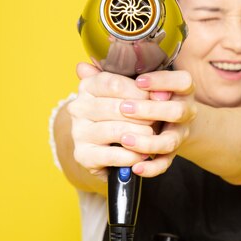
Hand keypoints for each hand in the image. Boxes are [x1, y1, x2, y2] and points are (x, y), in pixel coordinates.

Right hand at [67, 63, 154, 179]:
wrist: (107, 147)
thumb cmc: (124, 115)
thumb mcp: (131, 96)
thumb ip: (144, 90)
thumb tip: (161, 92)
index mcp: (88, 86)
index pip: (115, 85)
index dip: (140, 93)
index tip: (158, 99)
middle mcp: (78, 107)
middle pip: (117, 108)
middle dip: (143, 116)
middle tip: (158, 121)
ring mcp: (78, 132)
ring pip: (116, 131)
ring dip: (140, 135)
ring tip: (152, 136)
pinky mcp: (82, 155)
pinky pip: (112, 155)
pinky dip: (131, 156)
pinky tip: (141, 155)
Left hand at [117, 70, 196, 177]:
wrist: (162, 123)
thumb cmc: (145, 98)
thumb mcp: (136, 83)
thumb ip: (111, 76)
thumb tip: (82, 68)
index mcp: (180, 90)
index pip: (183, 81)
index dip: (161, 81)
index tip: (139, 81)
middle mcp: (184, 112)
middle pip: (177, 111)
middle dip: (149, 110)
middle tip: (124, 108)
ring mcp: (178, 135)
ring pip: (170, 141)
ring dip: (147, 141)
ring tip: (124, 140)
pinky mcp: (170, 155)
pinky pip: (164, 164)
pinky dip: (151, 168)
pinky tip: (135, 167)